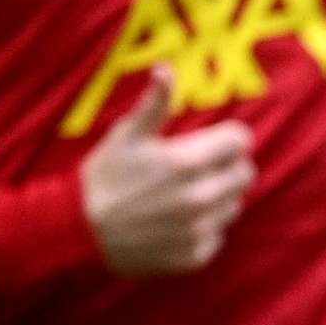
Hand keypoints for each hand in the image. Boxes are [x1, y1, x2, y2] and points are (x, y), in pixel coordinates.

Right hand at [80, 67, 253, 277]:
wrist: (80, 233)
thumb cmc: (103, 177)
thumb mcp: (126, 135)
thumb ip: (154, 104)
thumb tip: (165, 69)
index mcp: (188, 162)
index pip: (241, 141)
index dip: (228, 137)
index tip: (213, 140)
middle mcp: (200, 197)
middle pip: (245, 173)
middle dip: (229, 166)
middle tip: (201, 167)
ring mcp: (199, 229)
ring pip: (234, 205)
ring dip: (219, 198)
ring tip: (186, 194)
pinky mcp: (195, 255)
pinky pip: (217, 236)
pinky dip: (204, 228)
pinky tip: (178, 222)